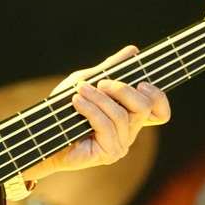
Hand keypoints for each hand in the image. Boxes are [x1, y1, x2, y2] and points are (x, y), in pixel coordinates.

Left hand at [33, 47, 169, 177]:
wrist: (43, 135)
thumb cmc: (65, 110)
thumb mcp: (87, 82)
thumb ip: (110, 69)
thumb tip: (134, 50)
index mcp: (130, 117)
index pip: (160, 112)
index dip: (158, 97)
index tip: (141, 83)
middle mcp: (129, 132)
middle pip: (144, 107)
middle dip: (122, 90)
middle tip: (101, 83)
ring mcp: (121, 145)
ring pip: (121, 115)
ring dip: (98, 98)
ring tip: (79, 91)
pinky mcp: (108, 154)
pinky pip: (106, 126)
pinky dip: (90, 110)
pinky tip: (76, 102)